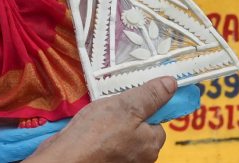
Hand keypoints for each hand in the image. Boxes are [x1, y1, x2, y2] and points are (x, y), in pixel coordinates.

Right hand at [24, 76, 176, 162]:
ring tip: (97, 116)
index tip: (128, 99)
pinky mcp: (103, 161)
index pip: (156, 122)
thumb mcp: (127, 105)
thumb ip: (151, 95)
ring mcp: (121, 161)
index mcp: (151, 146)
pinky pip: (106, 143)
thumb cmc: (97, 133)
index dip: (143, 107)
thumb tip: (172, 83)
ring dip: (109, 124)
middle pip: (138, 129)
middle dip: (124, 116)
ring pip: (121, 135)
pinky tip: (88, 128)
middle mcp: (140, 158)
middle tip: (110, 106)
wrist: (66, 158)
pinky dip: (98, 134)